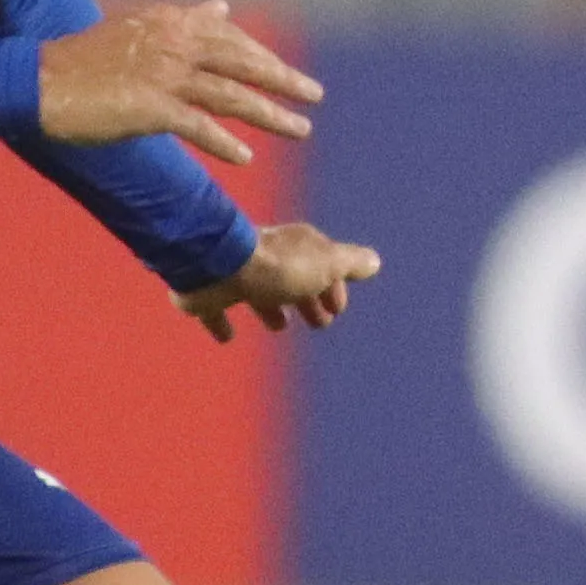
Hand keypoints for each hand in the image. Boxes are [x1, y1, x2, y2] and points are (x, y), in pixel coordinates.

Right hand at [39, 0, 317, 163]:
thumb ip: (184, 22)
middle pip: (244, 63)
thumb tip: (222, 8)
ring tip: (302, 129)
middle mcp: (174, 44)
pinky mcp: (150, 107)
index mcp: (171, 23)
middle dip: (284, 80)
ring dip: (271, 114)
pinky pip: (199, 126)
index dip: (264, 57)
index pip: (232, 38)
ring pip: (232, 96)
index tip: (288, 75)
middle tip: (315, 95)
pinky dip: (224, 142)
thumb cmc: (83, 61)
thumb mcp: (138, 29)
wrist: (35, 83)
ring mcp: (163, 75)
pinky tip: (245, 156)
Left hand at [176, 221, 379, 343]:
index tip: (338, 309)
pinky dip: (223, 322)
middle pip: (293, 280)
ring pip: (260, 292)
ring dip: (271, 309)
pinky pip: (218, 309)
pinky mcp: (211, 292)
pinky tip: (227, 337)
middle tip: (320, 323)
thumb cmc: (280, 267)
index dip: (334, 287)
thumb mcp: (327, 264)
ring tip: (279, 326)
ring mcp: (237, 274)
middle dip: (308, 299)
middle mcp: (269, 257)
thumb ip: (351, 263)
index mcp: (298, 247)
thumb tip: (374, 262)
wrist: (219, 266)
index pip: (324, 266)